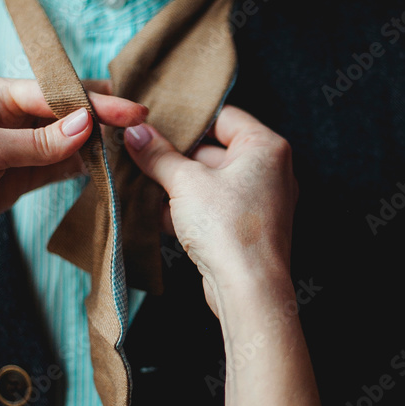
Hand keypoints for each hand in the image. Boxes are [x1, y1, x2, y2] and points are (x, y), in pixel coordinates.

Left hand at [0, 76, 146, 262]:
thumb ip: (39, 140)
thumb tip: (88, 125)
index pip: (59, 94)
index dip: (98, 102)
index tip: (132, 111)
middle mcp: (13, 115)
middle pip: (70, 112)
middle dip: (104, 117)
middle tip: (142, 125)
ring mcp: (21, 147)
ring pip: (71, 140)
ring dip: (99, 144)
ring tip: (133, 147)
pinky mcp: (24, 176)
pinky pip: (63, 166)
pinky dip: (86, 167)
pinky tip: (108, 168)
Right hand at [124, 105, 297, 316]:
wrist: (248, 289)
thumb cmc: (229, 228)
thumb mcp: (185, 182)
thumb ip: (158, 154)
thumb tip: (135, 133)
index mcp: (266, 147)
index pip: (223, 116)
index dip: (187, 117)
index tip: (154, 118)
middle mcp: (269, 171)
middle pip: (214, 149)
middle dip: (175, 154)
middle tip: (138, 149)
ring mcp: (259, 201)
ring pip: (210, 181)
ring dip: (176, 183)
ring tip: (139, 179)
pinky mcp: (245, 228)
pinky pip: (212, 207)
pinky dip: (186, 208)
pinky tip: (152, 211)